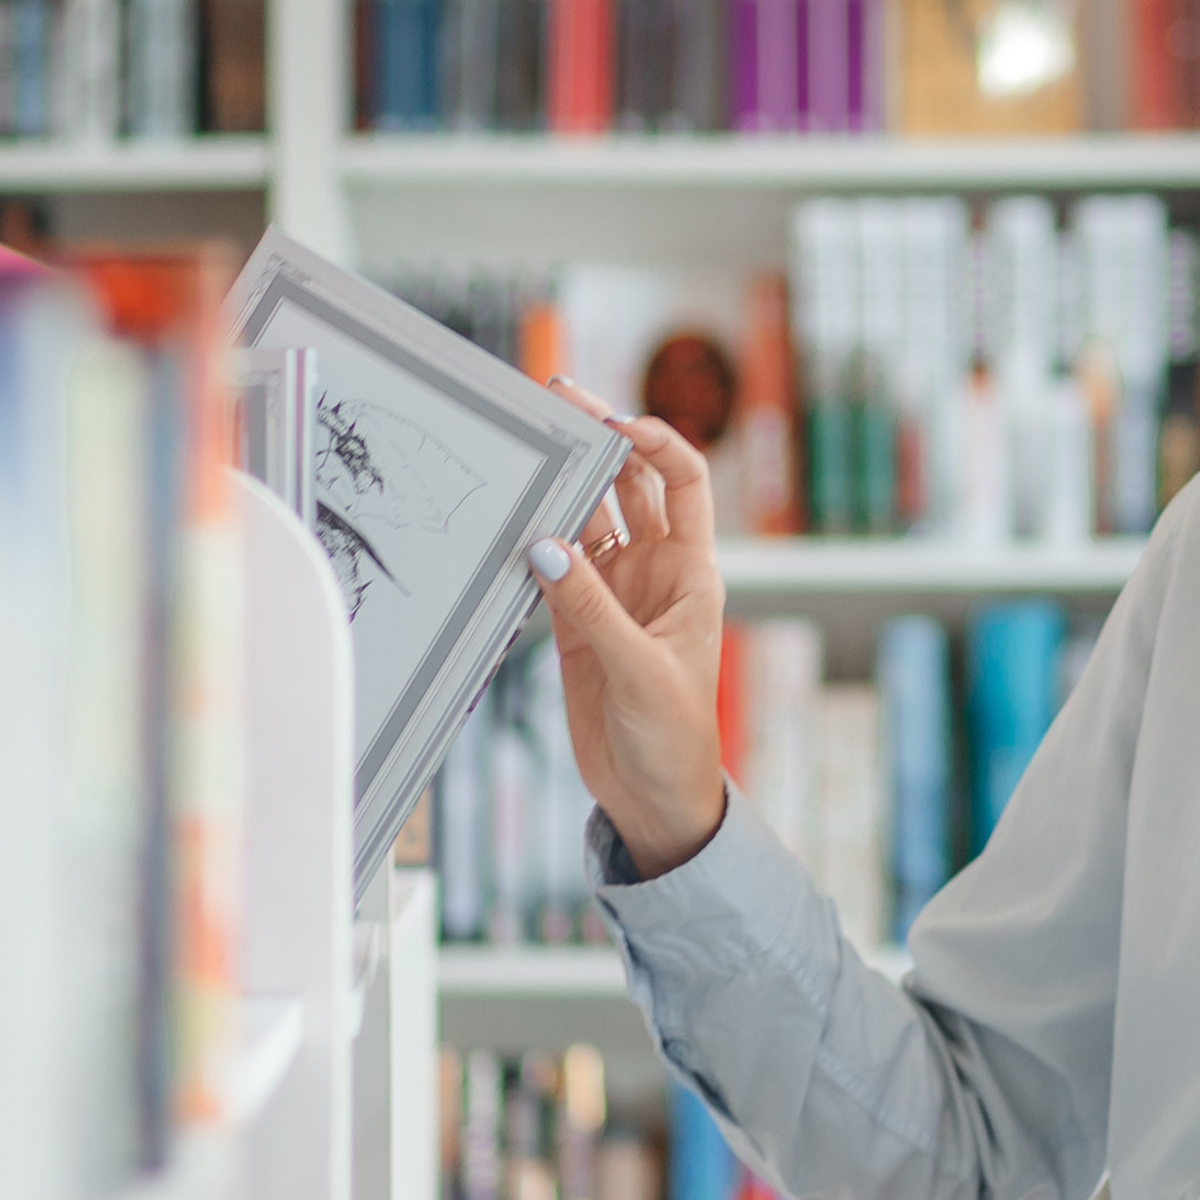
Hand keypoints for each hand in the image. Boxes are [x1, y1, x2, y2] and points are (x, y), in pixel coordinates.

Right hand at [526, 380, 726, 877]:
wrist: (655, 798)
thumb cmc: (675, 738)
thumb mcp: (639, 671)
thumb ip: (591, 610)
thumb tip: (544, 546)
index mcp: (691, 571)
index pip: (682, 480)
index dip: (654, 444)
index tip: (612, 426)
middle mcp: (654, 570)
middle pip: (628, 484)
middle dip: (598, 441)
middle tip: (557, 401)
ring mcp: (613, 592)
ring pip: (584, 518)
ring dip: (560, 485)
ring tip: (524, 446)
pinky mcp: (576, 622)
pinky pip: (551, 565)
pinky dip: (531, 541)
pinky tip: (507, 517)